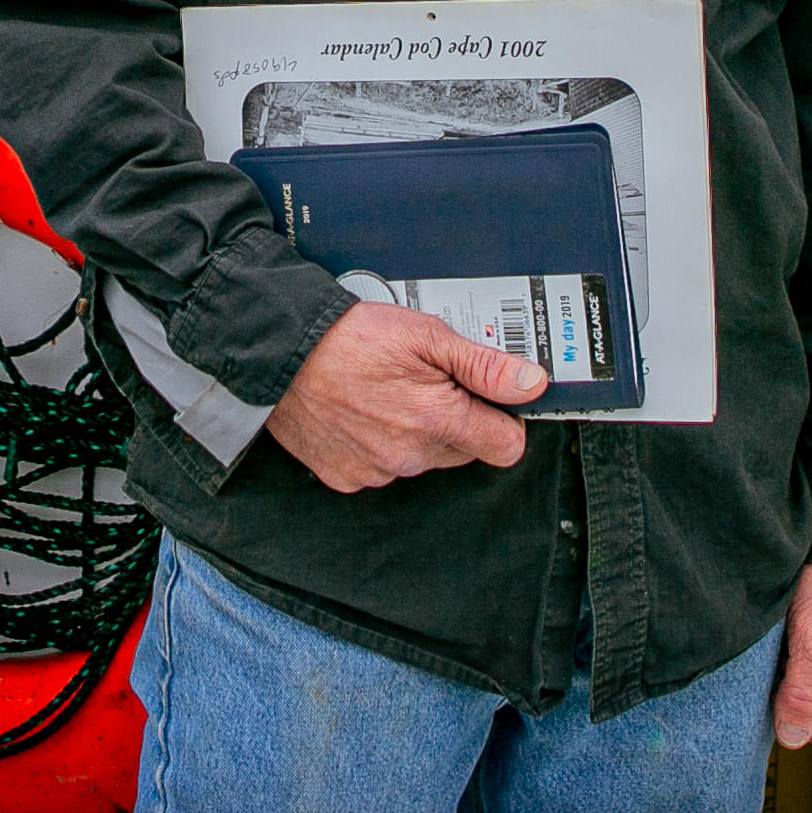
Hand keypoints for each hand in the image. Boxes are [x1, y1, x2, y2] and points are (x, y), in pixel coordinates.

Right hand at [264, 302, 547, 491]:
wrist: (279, 352)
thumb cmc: (350, 337)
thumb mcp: (426, 335)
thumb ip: (484, 365)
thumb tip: (532, 384)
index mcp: (437, 420)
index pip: (506, 446)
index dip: (504, 419)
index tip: (490, 399)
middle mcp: (410, 456)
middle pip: (463, 450)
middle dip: (456, 418)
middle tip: (425, 380)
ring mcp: (376, 471)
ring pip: (422, 458)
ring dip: (415, 431)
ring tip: (385, 391)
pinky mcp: (346, 477)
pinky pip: (381, 468)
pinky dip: (377, 444)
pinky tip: (360, 411)